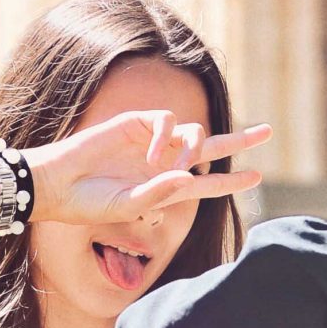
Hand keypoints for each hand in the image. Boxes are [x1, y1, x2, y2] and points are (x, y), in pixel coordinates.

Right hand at [19, 113, 270, 226]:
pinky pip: (166, 121)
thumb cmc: (90, 204)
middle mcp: (163, 163)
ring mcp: (150, 142)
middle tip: (268, 132)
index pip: (208, 185)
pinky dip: (166, 135)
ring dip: (195, 148)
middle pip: (210, 147)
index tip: (257, 177)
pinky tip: (153, 153)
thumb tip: (190, 177)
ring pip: (193, 133)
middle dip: (240, 139)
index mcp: (166, 188)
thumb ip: (160, 194)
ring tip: (181, 165)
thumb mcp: (129, 206)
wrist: (58, 184)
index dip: (233, 182)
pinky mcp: (135, 123)